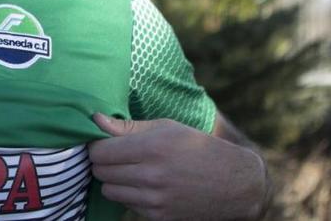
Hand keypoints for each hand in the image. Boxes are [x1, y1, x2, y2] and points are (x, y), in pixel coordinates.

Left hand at [89, 113, 265, 219]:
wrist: (235, 184)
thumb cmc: (199, 148)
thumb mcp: (168, 128)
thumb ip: (128, 126)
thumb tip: (95, 119)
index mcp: (152, 148)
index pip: (100, 151)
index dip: (96, 146)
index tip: (103, 142)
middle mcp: (151, 175)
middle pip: (100, 171)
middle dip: (103, 162)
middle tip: (116, 156)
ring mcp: (155, 199)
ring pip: (109, 190)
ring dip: (114, 180)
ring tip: (130, 170)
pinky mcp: (159, 216)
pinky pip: (126, 204)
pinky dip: (129, 195)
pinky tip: (144, 185)